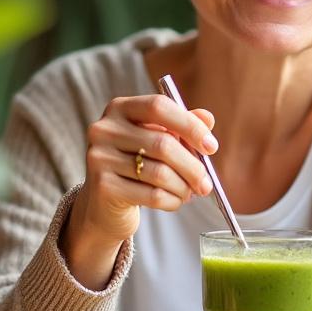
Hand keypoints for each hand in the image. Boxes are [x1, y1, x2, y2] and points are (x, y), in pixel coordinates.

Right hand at [62, 95, 216, 288]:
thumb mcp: (159, 140)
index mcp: (120, 108)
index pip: (159, 106)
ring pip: (159, 173)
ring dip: (183, 187)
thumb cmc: (137, 165)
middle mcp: (105, 129)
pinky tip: (174, 202)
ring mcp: (99, 157)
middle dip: (192, 167)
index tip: (212, 147)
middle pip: (162, 144)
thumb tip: (208, 119)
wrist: (103, 204)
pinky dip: (171, 201)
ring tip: (189, 194)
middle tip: (206, 184)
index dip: (189, 126)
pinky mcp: (102, 186)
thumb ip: (183, 127)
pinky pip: (151, 195)